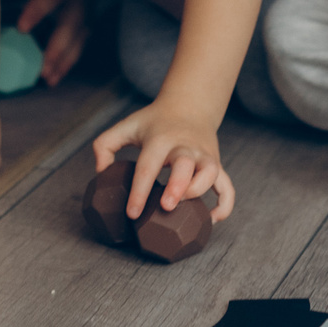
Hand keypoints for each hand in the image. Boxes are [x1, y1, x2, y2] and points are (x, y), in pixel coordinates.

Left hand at [6, 0, 88, 85]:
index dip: (41, 9)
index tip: (23, 28)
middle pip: (75, 19)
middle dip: (59, 46)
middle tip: (42, 70)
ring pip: (83, 31)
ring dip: (68, 57)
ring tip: (49, 79)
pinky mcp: (88, 5)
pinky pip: (84, 33)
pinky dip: (72, 54)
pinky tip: (57, 71)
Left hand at [90, 100, 233, 222]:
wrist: (188, 106)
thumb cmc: (153, 122)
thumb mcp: (126, 127)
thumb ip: (105, 146)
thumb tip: (100, 174)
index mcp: (160, 139)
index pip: (148, 165)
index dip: (140, 191)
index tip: (132, 213)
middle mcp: (184, 146)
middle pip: (185, 165)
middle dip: (177, 187)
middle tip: (166, 206)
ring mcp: (203, 155)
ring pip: (210, 173)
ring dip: (199, 191)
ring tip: (184, 208)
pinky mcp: (216, 164)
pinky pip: (227, 186)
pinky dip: (224, 204)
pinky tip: (211, 219)